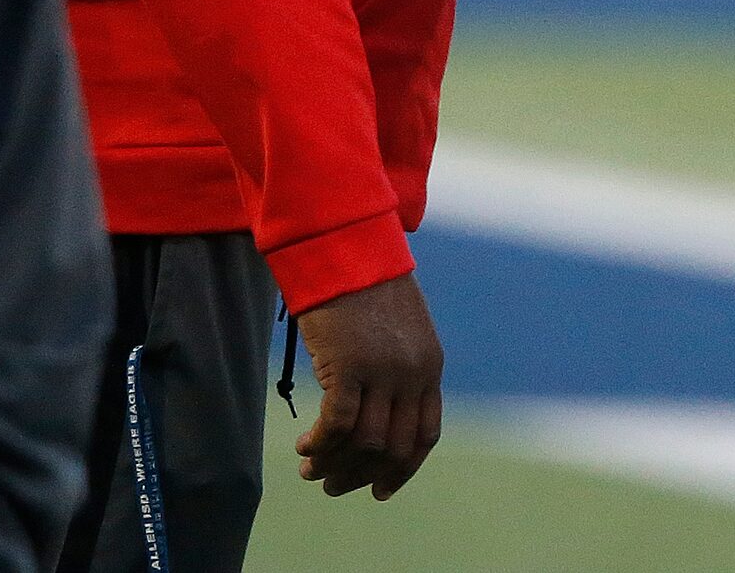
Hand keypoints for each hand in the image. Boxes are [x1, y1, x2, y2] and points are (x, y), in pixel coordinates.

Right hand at [295, 273, 443, 498]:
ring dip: (335, 465)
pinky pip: (336, 426)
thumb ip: (397, 368)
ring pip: (364, 444)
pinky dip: (320, 445)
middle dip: (363, 476)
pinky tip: (304, 447)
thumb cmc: (363, 281)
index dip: (404, 469)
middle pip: (394, 448)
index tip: (381, 490)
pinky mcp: (349, 367)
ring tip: (311, 469)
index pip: (425, 435)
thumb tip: (376, 415)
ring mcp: (383, 371)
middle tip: (334, 486)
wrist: (345, 244)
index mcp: (430, 365)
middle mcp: (412, 373)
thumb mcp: (397, 327)